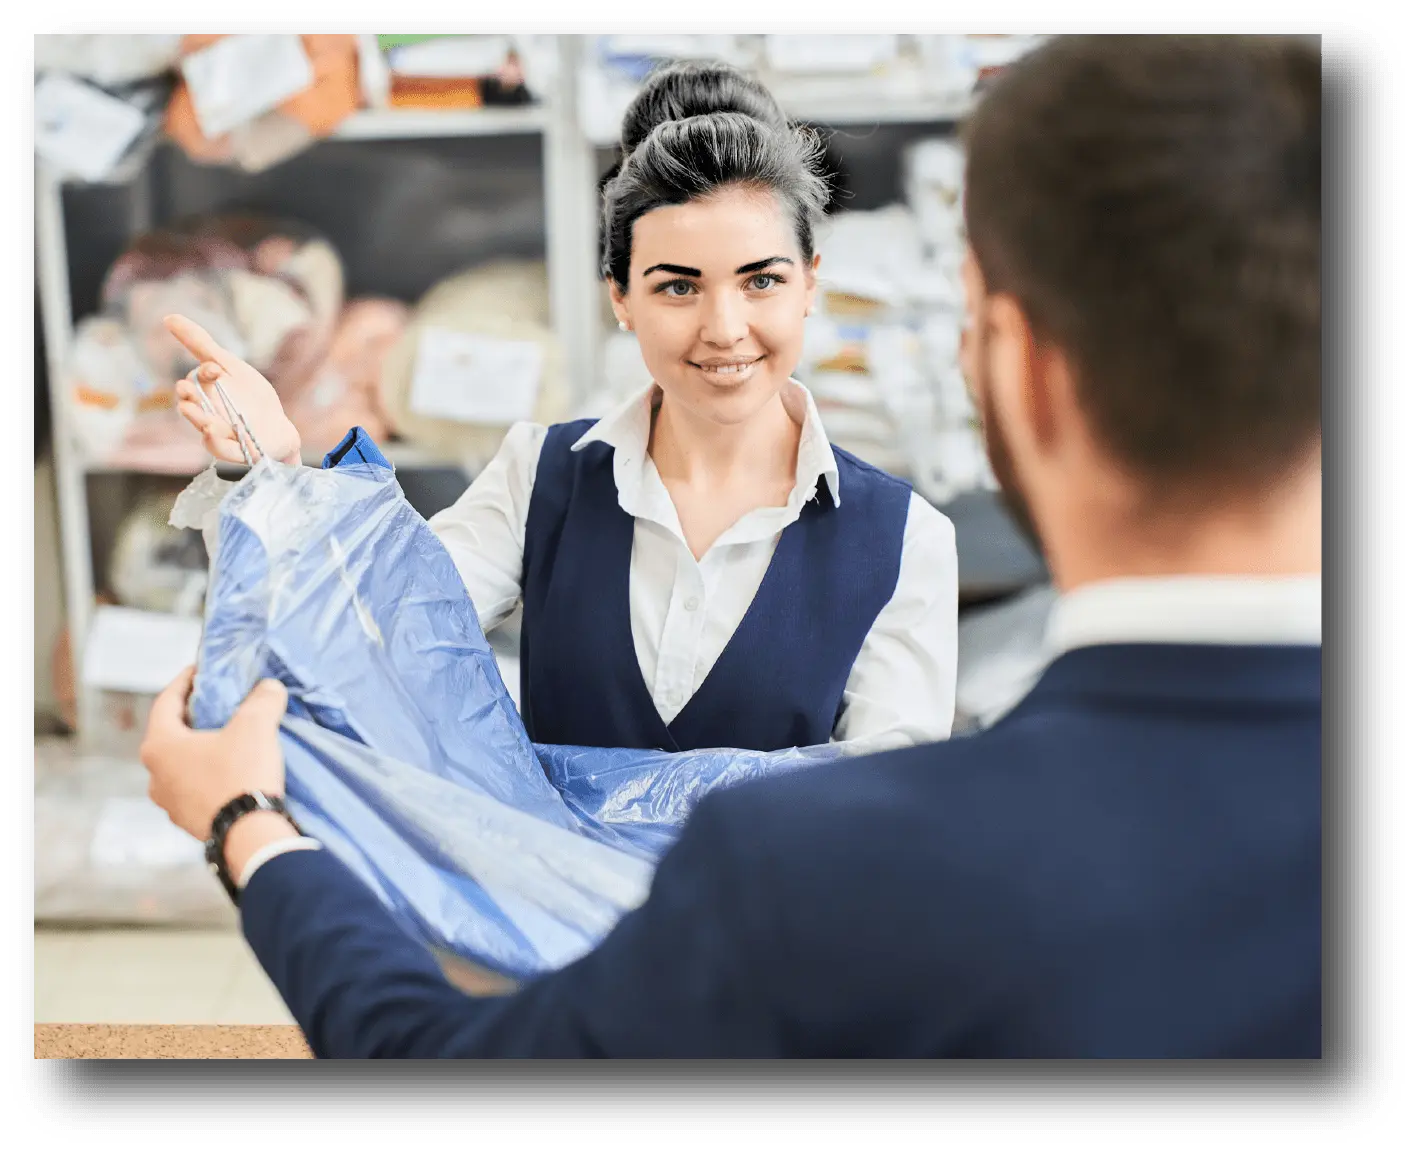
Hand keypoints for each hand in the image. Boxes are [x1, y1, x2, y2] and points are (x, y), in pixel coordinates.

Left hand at [140, 666, 290, 843]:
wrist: (248, 835)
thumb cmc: (241, 773)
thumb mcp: (255, 726)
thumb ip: (262, 700)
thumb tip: (269, 687)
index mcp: (160, 746)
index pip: (165, 702)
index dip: (183, 682)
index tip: (199, 670)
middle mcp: (155, 775)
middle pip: (171, 735)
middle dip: (193, 718)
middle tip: (215, 705)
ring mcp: (169, 803)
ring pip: (181, 765)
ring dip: (199, 751)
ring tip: (224, 741)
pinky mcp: (187, 822)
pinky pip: (194, 789)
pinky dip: (208, 776)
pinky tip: (230, 773)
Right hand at [166, 315, 302, 466]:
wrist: (278, 428)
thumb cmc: (250, 396)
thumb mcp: (230, 366)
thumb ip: (200, 344)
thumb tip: (168, 317)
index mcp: (205, 392)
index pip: (197, 380)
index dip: (205, 373)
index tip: (215, 368)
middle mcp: (207, 413)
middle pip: (192, 405)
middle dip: (190, 399)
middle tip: (187, 392)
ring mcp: (218, 433)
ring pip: (203, 426)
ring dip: (200, 421)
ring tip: (204, 419)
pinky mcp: (233, 451)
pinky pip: (220, 449)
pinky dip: (216, 442)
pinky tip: (215, 433)